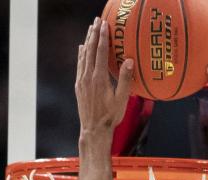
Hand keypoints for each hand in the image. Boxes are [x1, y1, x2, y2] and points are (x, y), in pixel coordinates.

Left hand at [75, 18, 133, 138]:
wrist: (93, 130)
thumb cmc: (110, 117)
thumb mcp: (122, 100)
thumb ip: (125, 80)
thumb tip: (129, 61)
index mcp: (99, 79)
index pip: (100, 52)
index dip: (102, 37)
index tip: (104, 24)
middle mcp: (88, 77)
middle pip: (90, 50)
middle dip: (93, 34)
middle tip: (96, 20)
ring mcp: (81, 81)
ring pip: (83, 56)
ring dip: (87, 41)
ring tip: (90, 29)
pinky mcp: (78, 86)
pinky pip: (79, 65)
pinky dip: (81, 54)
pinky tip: (82, 48)